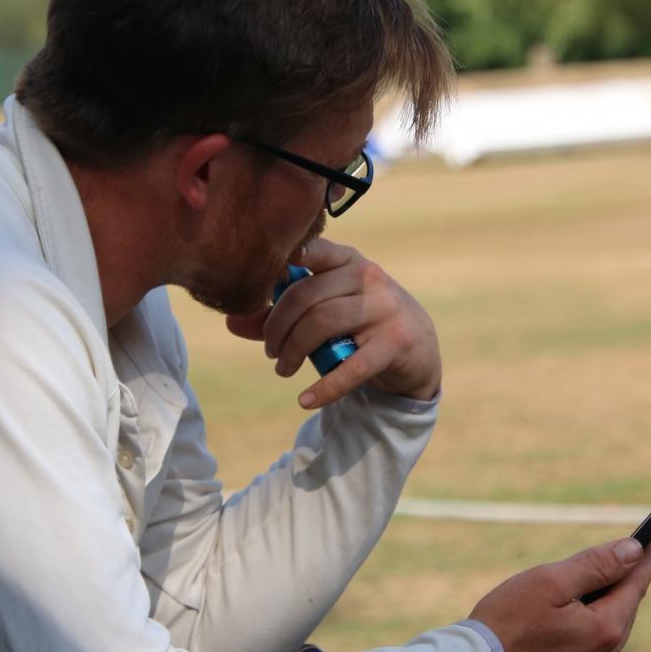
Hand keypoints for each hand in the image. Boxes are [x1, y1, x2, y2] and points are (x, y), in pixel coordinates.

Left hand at [225, 238, 441, 409]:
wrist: (417, 349)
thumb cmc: (359, 324)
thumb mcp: (326, 311)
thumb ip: (282, 314)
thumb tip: (233, 321)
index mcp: (348, 261)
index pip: (312, 251)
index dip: (284, 261)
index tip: (263, 281)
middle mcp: (369, 277)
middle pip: (306, 295)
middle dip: (277, 327)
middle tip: (270, 350)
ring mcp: (385, 308)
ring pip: (323, 323)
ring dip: (294, 351)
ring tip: (283, 369)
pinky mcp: (396, 342)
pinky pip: (352, 367)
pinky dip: (324, 387)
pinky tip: (305, 400)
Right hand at [468, 538, 650, 651]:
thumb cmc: (506, 623)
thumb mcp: (550, 581)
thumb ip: (596, 565)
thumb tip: (635, 552)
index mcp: (604, 630)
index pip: (634, 586)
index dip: (645, 562)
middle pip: (619, 614)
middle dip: (619, 588)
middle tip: (618, 564)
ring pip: (601, 640)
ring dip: (597, 616)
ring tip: (580, 598)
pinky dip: (577, 642)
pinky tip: (556, 634)